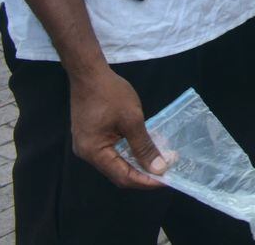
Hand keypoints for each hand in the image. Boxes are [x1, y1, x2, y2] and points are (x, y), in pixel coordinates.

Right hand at [69, 67, 166, 189]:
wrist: (89, 73)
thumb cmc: (111, 93)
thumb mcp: (132, 119)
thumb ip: (144, 146)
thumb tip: (158, 168)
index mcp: (94, 152)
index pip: (123, 177)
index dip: (145, 181)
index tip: (167, 181)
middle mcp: (87, 153)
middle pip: (118, 172)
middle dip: (143, 173)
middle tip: (166, 171)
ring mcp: (87, 145)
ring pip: (116, 162)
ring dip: (137, 163)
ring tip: (159, 161)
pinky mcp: (91, 137)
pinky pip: (112, 151)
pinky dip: (129, 152)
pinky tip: (145, 149)